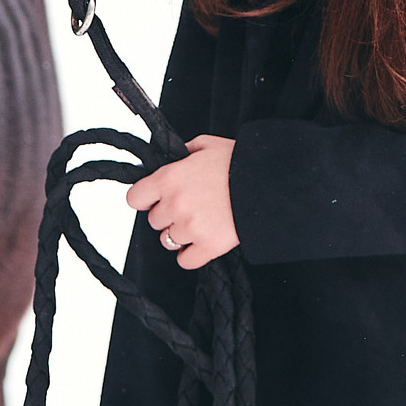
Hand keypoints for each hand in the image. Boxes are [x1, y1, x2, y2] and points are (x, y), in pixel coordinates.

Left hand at [126, 135, 238, 269]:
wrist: (270, 184)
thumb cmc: (240, 162)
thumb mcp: (206, 145)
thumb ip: (182, 153)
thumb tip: (169, 160)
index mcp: (169, 178)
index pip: (134, 198)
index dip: (146, 199)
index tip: (156, 199)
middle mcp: (175, 204)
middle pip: (154, 221)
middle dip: (168, 215)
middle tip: (190, 206)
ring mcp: (191, 227)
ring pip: (168, 241)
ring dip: (181, 234)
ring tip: (201, 222)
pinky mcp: (209, 246)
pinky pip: (185, 260)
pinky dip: (191, 254)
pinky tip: (202, 242)